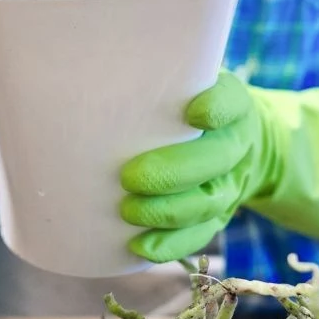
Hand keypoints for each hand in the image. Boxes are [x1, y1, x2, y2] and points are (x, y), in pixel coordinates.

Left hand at [119, 72, 318, 263]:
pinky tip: (139, 246)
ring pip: (208, 203)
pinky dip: (171, 246)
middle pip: (215, 159)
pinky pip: (199, 236)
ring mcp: (229, 184)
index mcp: (231, 102)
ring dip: (168, 212)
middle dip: (173, 172)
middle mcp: (235, 143)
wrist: (237, 139)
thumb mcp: (182, 81)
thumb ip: (149, 76)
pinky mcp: (216, 216)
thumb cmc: (186, 103)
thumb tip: (81, 71)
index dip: (216, 108)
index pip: (231, 100)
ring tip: (128, 211)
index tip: (194, 111)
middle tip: (129, 177)